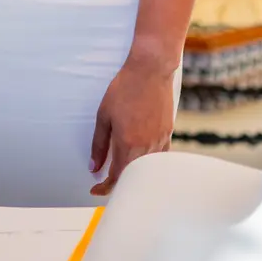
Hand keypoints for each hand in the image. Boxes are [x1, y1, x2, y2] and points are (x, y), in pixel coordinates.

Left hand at [90, 49, 175, 196]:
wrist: (150, 70)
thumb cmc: (124, 89)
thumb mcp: (104, 115)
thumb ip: (99, 144)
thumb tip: (94, 167)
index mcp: (128, 145)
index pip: (116, 178)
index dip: (104, 188)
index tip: (95, 190)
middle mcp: (146, 148)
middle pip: (132, 177)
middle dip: (118, 183)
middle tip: (105, 183)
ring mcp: (159, 141)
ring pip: (146, 169)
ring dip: (133, 174)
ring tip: (121, 171)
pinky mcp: (168, 133)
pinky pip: (159, 158)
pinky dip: (149, 164)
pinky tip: (141, 159)